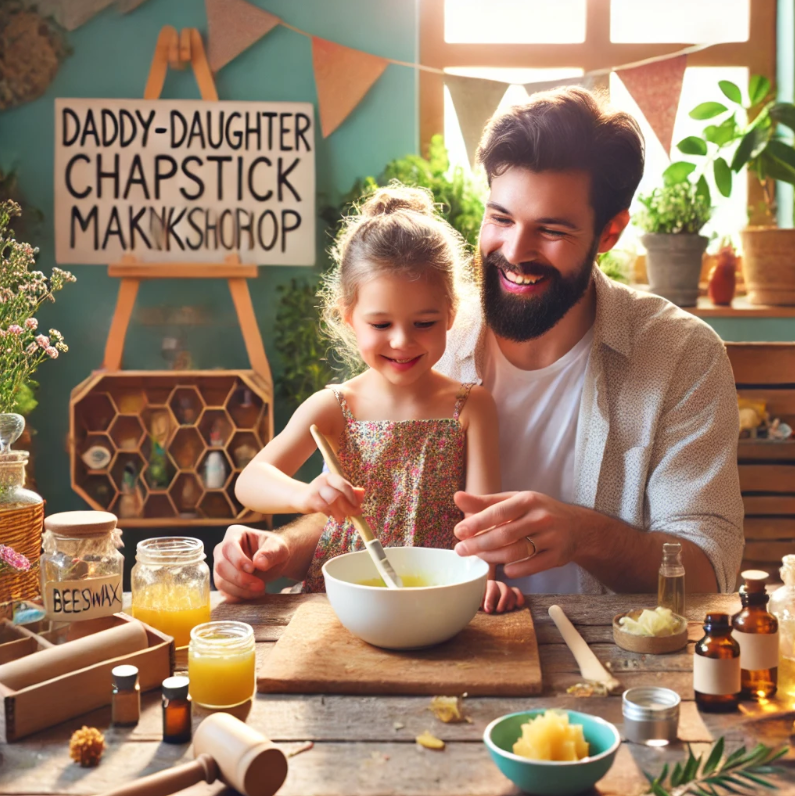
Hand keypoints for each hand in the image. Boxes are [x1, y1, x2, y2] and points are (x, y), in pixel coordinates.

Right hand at [213, 524, 291, 601]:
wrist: (275, 562)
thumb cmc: (275, 550)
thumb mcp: (279, 548)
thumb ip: (271, 552)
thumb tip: (259, 563)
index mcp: (235, 534)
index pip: (229, 546)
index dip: (238, 560)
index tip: (252, 569)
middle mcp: (223, 549)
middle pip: (221, 566)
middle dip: (240, 579)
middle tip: (260, 586)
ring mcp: (221, 566)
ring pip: (220, 581)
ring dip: (240, 590)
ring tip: (260, 591)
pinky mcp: (223, 581)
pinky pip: (224, 592)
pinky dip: (238, 596)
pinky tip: (253, 595)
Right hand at [299, 474, 364, 521]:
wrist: (298, 497)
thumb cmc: (320, 495)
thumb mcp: (334, 492)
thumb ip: (348, 493)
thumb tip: (362, 494)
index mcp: (331, 477)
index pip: (345, 485)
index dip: (353, 497)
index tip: (358, 507)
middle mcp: (323, 480)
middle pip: (340, 493)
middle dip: (348, 506)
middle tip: (353, 514)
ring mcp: (316, 489)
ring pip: (332, 501)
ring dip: (340, 511)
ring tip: (342, 518)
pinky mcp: (310, 498)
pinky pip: (324, 507)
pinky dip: (330, 513)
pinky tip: (331, 516)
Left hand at [453, 491, 584, 579]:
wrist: (577, 527)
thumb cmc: (537, 511)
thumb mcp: (514, 500)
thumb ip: (485, 502)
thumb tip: (457, 497)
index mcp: (528, 500)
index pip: (498, 512)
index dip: (477, 523)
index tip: (459, 532)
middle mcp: (541, 517)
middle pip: (504, 535)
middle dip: (479, 544)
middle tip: (461, 550)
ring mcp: (551, 538)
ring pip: (515, 552)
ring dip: (493, 557)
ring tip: (479, 557)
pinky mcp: (557, 556)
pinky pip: (530, 567)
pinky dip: (514, 570)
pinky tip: (503, 568)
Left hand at [482, 579, 524, 612]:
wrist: (483, 599)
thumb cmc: (478, 602)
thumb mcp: (476, 603)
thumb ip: (478, 604)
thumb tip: (485, 609)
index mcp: (486, 586)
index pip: (490, 589)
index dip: (489, 600)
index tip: (487, 610)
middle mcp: (497, 585)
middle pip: (504, 589)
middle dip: (502, 601)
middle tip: (499, 610)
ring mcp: (505, 588)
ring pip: (510, 592)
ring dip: (510, 602)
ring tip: (506, 610)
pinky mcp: (511, 592)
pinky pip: (517, 592)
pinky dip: (519, 598)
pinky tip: (518, 605)